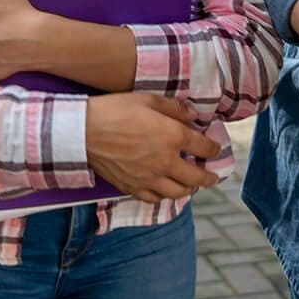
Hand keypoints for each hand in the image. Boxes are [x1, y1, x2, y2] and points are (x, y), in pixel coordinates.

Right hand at [83, 94, 223, 203]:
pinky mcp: (132, 187)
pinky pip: (155, 199)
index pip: (203, 147)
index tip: (215, 147)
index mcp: (172, 136)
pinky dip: (164, 196)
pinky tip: (166, 190)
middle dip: (209, 178)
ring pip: (178, 193)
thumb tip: (193, 116)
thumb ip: (174, 108)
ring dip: (189, 189)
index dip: (213, 148)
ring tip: (191, 185)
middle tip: (214, 177)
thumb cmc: (115, 110)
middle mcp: (165, 161)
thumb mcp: (148, 100)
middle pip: (197, 177)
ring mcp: (149, 178)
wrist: (83, 131)